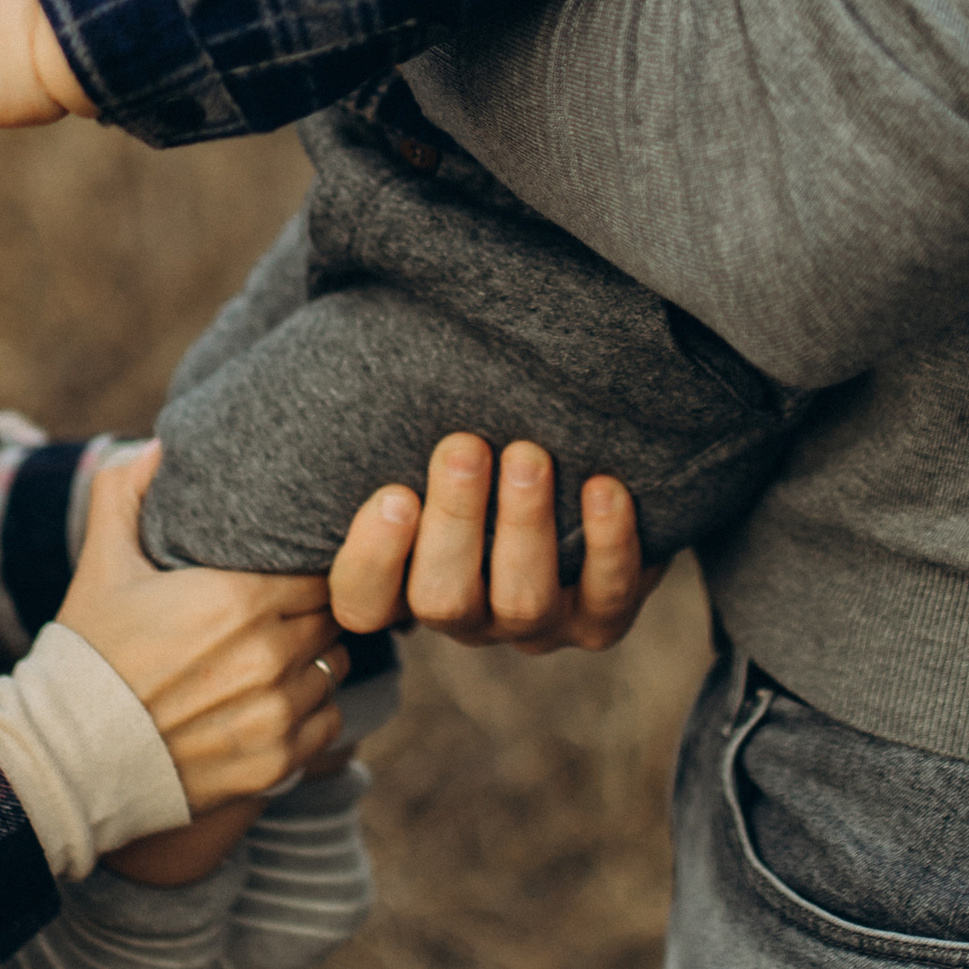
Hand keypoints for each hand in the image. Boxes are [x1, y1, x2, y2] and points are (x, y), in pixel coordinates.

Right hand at [63, 449, 344, 822]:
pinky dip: (309, 714)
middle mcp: (270, 655)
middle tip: (278, 616)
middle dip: (310, 613)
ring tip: (273, 661)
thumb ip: (125, 493)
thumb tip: (160, 447)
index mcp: (240, 599)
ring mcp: (277, 712)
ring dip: (313, 662)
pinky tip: (269, 705)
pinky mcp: (278, 762)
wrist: (67, 761)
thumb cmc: (88, 657)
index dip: (305, 571)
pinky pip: (328, 722)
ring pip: (334, 668)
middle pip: (331, 617)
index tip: (285, 575)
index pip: (319, 571)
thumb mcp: (102, 567)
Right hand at [330, 434, 656, 654]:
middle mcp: (466, 616)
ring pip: (521, 602)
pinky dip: (606, 543)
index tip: (394, 494)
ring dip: (524, 525)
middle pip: (441, 600)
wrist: (580, 488)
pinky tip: (603, 487)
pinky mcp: (599, 621)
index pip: (362, 601)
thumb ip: (411, 428)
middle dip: (455, 521)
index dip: (373, 558)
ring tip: (529, 456)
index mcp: (407, 583)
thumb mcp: (438, 448)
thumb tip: (398, 342)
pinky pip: (606, 598)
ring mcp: (533, 625)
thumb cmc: (487, 455)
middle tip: (464, 448)